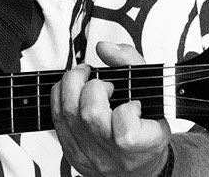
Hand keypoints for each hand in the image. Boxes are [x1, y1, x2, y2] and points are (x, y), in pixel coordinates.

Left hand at [51, 41, 170, 176]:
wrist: (138, 161)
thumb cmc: (147, 123)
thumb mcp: (153, 91)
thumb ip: (131, 63)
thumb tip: (104, 47)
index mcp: (143, 146)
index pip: (127, 133)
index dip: (127, 111)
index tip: (133, 105)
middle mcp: (114, 156)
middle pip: (91, 115)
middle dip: (95, 87)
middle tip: (105, 85)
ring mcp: (90, 156)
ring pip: (68, 113)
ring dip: (74, 85)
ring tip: (86, 80)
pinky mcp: (71, 152)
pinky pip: (56, 117)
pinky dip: (62, 95)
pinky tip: (74, 91)